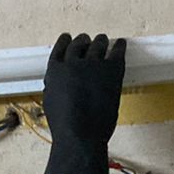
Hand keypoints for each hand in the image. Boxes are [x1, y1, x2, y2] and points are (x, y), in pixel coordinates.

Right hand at [37, 32, 124, 173]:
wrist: (81, 134)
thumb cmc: (65, 127)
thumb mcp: (51, 103)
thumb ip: (56, 87)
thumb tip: (59, 82)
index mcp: (54, 70)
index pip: (60, 48)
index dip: (65, 42)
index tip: (69, 38)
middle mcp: (72, 62)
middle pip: (79, 43)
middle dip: (84, 41)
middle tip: (89, 40)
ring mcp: (93, 64)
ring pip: (98, 44)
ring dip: (100, 41)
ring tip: (104, 40)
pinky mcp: (112, 69)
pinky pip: (117, 50)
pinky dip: (119, 46)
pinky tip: (121, 44)